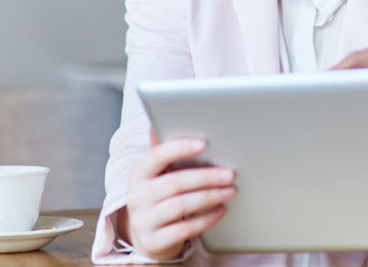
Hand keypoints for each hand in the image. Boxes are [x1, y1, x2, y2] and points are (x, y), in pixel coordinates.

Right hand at [122, 137, 236, 260]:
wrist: (147, 235)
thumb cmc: (158, 197)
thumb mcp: (157, 175)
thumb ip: (164, 153)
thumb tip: (158, 125)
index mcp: (137, 174)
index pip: (157, 156)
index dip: (180, 148)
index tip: (204, 143)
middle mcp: (136, 197)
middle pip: (175, 182)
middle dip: (207, 176)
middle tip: (230, 173)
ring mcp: (143, 221)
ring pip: (182, 205)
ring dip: (211, 196)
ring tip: (230, 190)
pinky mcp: (154, 242)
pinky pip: (185, 229)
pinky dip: (207, 218)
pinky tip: (221, 210)